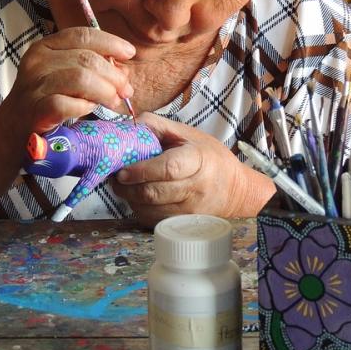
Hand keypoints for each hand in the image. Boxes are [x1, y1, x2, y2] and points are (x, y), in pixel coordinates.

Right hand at [1, 27, 134, 134]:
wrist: (13, 130)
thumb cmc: (47, 100)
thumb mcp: (67, 76)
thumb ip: (93, 68)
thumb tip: (124, 70)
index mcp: (45, 46)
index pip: (83, 35)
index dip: (111, 43)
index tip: (129, 53)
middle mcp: (37, 61)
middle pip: (87, 59)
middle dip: (114, 75)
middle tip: (126, 90)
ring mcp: (34, 85)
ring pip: (81, 79)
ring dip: (104, 91)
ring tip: (112, 101)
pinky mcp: (35, 109)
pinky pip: (68, 104)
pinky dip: (84, 107)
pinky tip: (88, 110)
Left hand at [112, 113, 274, 226]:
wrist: (234, 189)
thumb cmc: (209, 157)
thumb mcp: (188, 134)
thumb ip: (158, 126)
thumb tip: (129, 125)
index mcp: (198, 159)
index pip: (168, 168)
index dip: (142, 171)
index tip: (123, 170)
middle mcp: (197, 187)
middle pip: (154, 193)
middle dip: (128, 188)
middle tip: (116, 179)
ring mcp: (192, 210)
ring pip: (151, 210)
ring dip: (130, 200)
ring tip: (124, 188)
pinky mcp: (186, 224)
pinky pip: (154, 221)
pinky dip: (140, 210)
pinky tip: (139, 199)